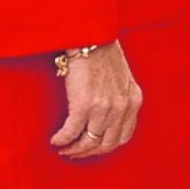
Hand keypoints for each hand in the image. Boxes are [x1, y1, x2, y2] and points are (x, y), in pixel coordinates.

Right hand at [50, 40, 142, 159]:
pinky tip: (56, 139)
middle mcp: (122, 107)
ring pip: (88, 142)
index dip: (106, 146)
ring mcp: (104, 108)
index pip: (123, 136)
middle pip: (106, 144)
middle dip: (88, 151)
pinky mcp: (83, 105)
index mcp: (134, 100)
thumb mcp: (122, 79)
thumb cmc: (103, 53)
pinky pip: (71, 133)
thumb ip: (119, 99)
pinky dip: (62, 140)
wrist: (91, 36)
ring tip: (64, 148)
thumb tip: (105, 123)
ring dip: (73, 149)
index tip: (93, 147)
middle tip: (75, 151)